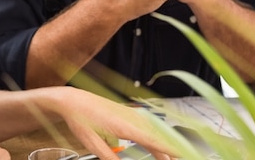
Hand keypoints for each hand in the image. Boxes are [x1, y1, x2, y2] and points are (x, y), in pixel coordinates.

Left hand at [60, 88, 178, 159]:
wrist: (73, 99)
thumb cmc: (81, 119)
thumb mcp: (92, 144)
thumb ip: (110, 158)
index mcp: (124, 126)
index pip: (152, 141)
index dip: (168, 149)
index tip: (181, 154)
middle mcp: (130, 117)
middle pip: (156, 136)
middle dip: (167, 151)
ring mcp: (129, 113)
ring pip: (152, 130)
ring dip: (160, 145)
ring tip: (167, 158)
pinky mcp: (126, 112)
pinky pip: (145, 125)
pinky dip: (152, 136)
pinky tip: (153, 145)